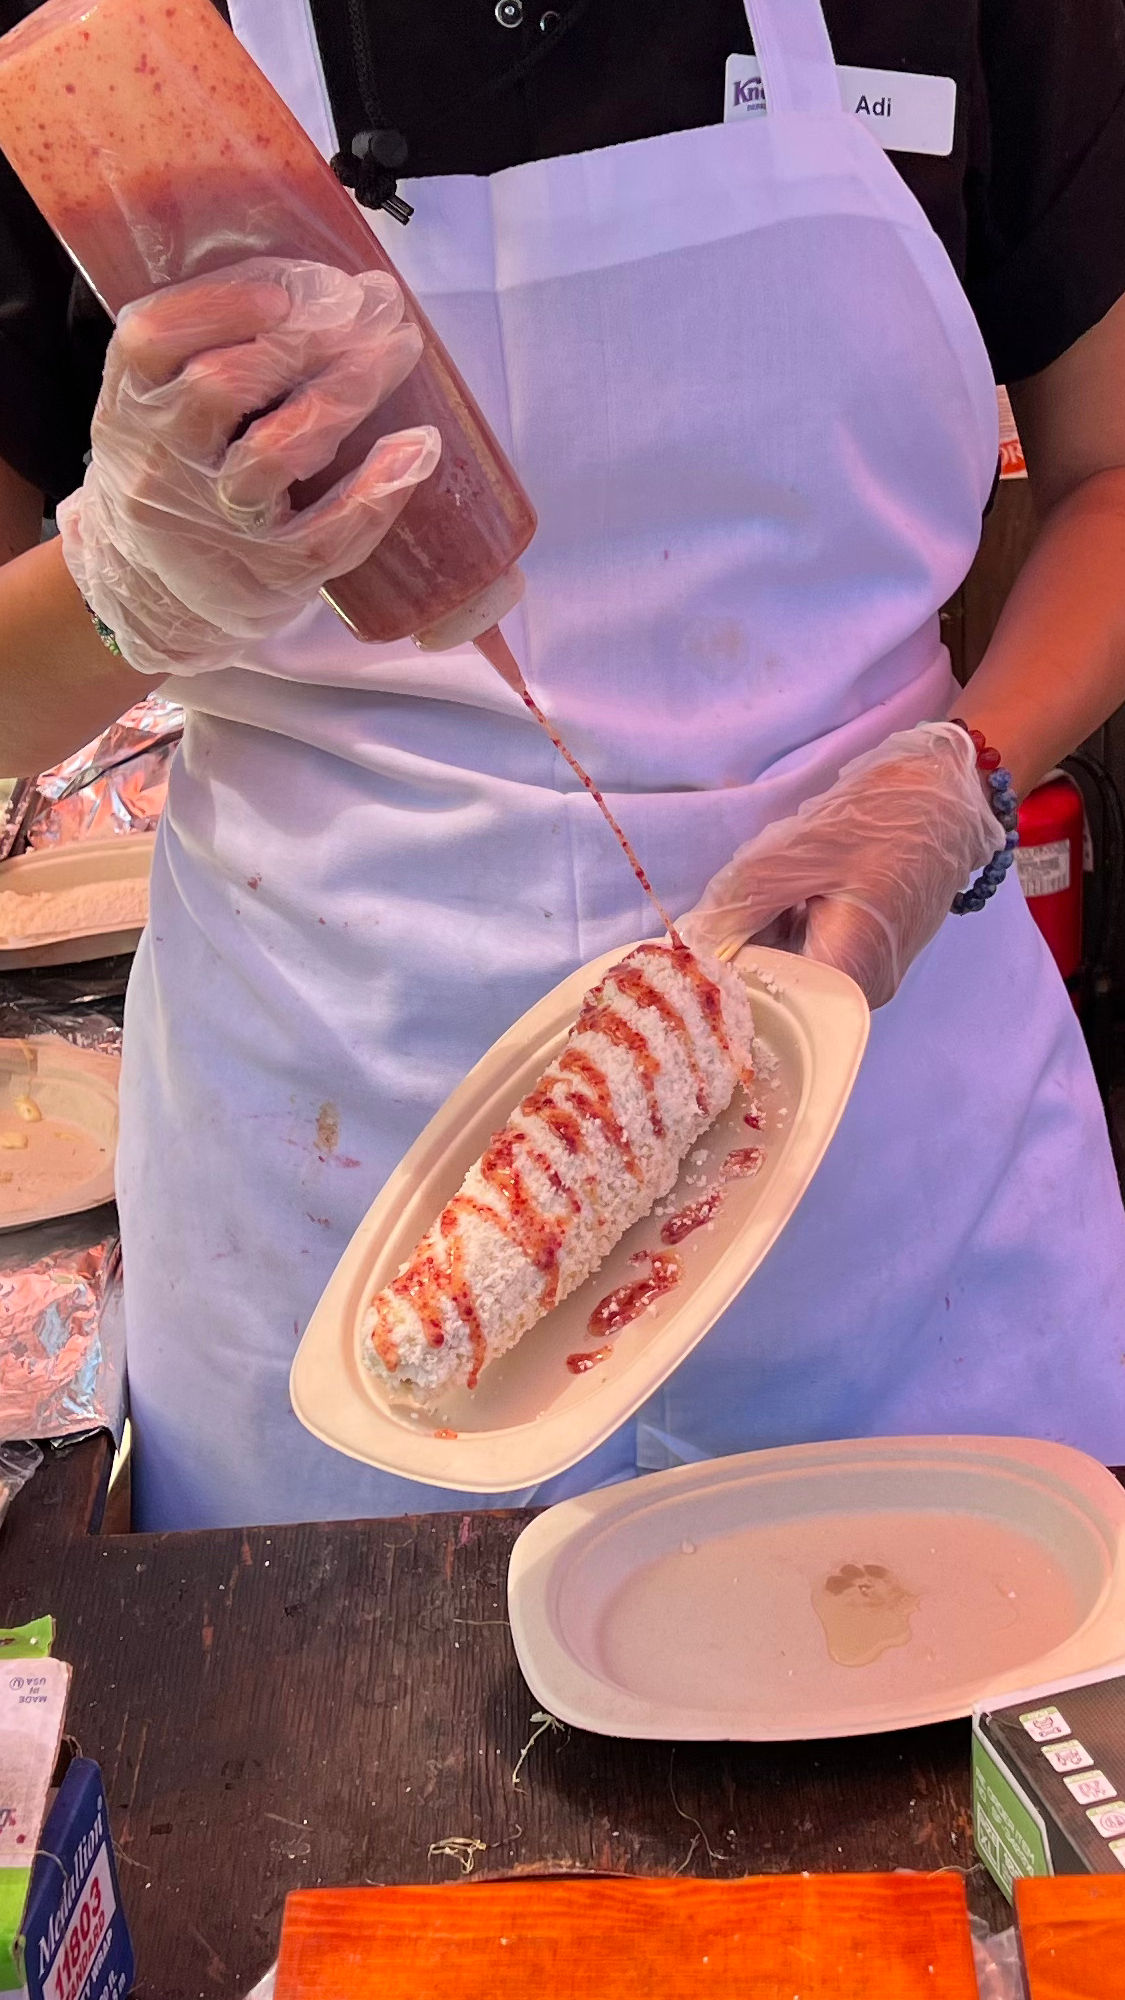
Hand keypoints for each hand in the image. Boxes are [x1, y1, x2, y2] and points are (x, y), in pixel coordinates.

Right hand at [57, 258, 440, 674]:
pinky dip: (375, 490)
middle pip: (222, 387)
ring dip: (341, 396)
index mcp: (130, 409)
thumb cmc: (175, 479)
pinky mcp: (270, 571)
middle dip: (304, 338)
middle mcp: (162, 464)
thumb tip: (310, 283)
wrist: (157, 598)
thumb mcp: (154, 414)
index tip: (284, 291)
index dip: (216, 304)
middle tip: (371, 309)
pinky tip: (415, 448)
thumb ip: (199, 351)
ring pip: (273, 454)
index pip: (151, 340)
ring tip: (393, 355)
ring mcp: (216, 523)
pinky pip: (325, 533)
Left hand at [678, 723, 1004, 1006]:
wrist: (950, 789)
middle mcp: (862, 991)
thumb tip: (689, 944)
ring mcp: (871, 973)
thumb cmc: (882, 818)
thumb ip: (739, 903)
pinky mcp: (873, 950)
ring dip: (770, 930)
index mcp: (846, 976)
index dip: (723, 971)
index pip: (762, 998)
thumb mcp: (798, 853)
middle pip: (778, 988)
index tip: (701, 938)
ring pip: (795, 967)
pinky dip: (794, 922)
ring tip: (779, 884)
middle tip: (743, 897)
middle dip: (747, 947)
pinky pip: (816, 950)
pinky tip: (799, 885)